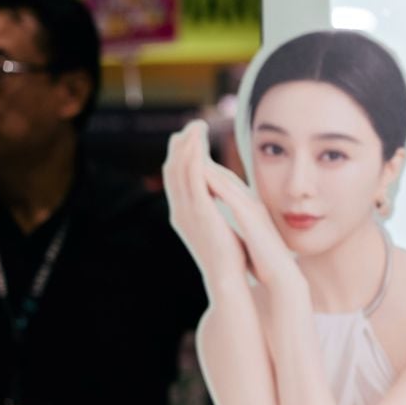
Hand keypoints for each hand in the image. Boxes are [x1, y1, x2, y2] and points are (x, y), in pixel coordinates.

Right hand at [163, 122, 248, 285]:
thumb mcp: (220, 227)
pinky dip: (194, 159)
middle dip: (182, 145)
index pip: (179, 178)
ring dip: (188, 145)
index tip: (191, 138)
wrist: (230, 278)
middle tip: (192, 125)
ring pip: (181, 170)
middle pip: (174, 169)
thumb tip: (221, 199)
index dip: (183, 156)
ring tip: (197, 126)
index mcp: (186, 213)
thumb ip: (216, 211)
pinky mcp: (200, 212)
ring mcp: (188, 211)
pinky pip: (193, 179)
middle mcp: (181, 210)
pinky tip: (199, 143)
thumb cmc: (231, 257)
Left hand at [198, 160, 308, 312]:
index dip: (206, 168)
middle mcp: (250, 203)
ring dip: (207, 163)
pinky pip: (231, 195)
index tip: (188, 159)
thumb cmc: (265, 260)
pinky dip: (217, 182)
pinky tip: (201, 173)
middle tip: (183, 144)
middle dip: (202, 157)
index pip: (224, 182)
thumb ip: (243, 226)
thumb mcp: (251, 237)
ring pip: (227, 179)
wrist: (281, 276)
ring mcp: (252, 208)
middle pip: (223, 174)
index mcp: (248, 208)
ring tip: (188, 149)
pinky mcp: (251, 218)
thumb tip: (235, 227)